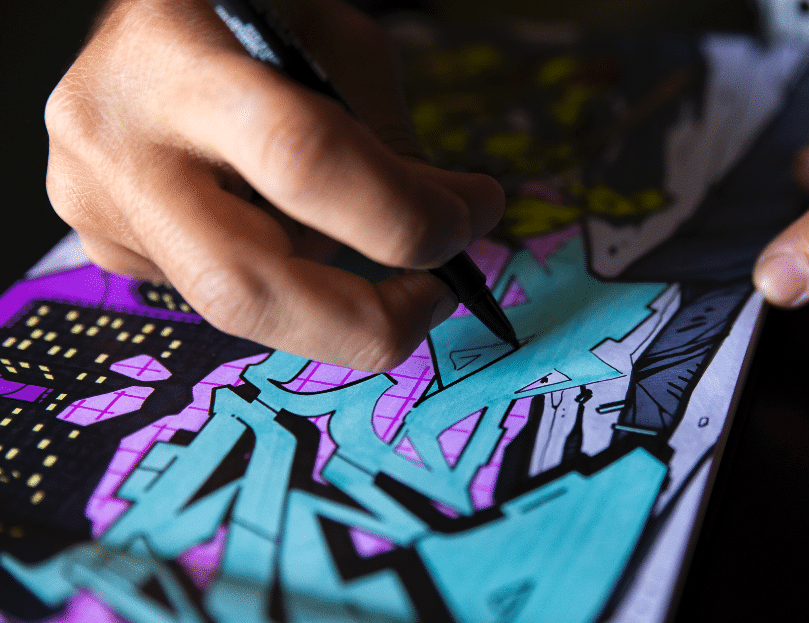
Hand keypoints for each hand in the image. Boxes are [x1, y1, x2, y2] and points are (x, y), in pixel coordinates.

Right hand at [44, 0, 503, 370]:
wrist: (147, 32)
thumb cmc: (249, 18)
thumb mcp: (334, 44)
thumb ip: (389, 142)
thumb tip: (454, 228)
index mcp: (175, 57)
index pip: (300, 162)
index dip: (402, 214)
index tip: (472, 217)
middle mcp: (114, 144)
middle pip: (243, 291)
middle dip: (365, 322)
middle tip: (434, 300)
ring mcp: (95, 207)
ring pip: (235, 309)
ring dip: (329, 298)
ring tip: (364, 243)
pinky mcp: (104, 247)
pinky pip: (217, 292)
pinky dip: (280, 275)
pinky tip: (278, 222)